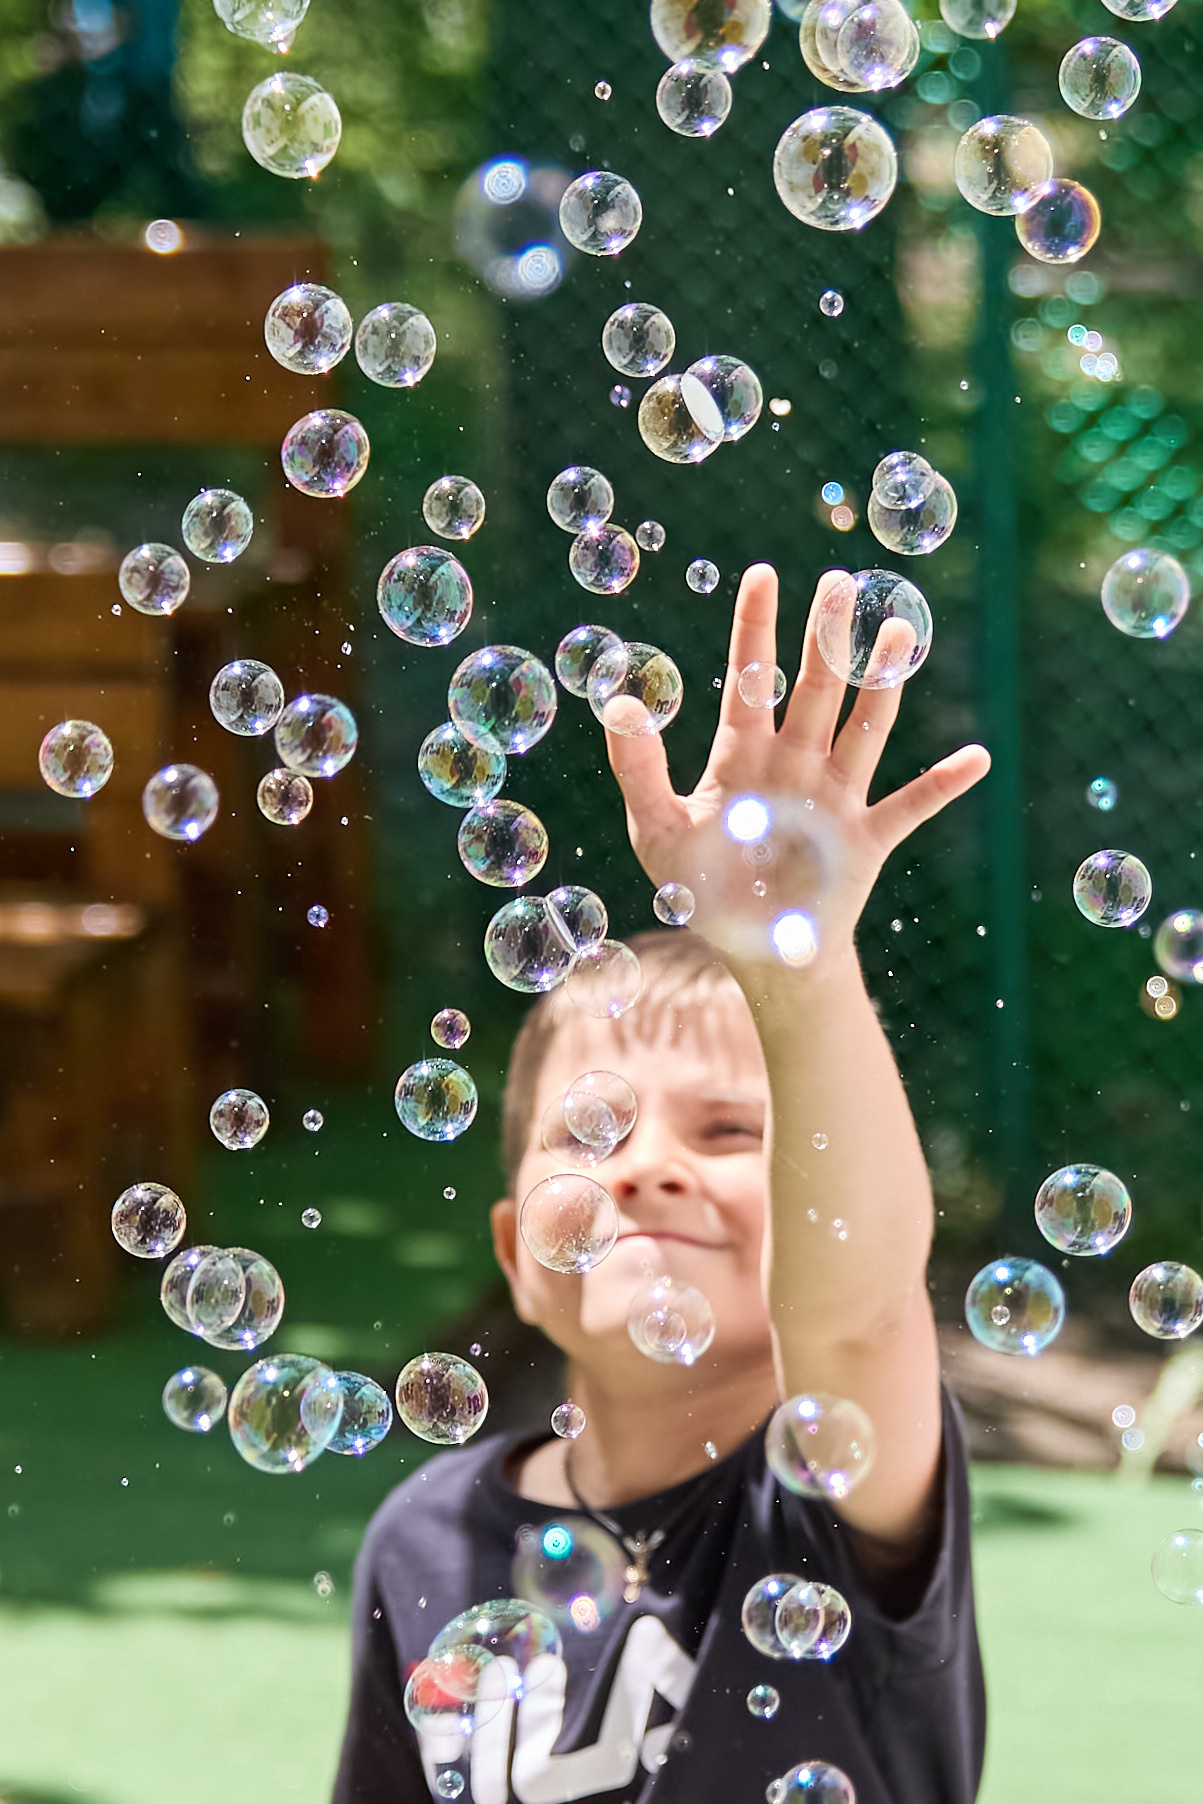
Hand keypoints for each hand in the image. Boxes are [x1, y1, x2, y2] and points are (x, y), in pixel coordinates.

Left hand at [604, 563, 990, 964]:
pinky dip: (943, 784)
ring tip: (899, 628)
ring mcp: (836, 798)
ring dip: (883, 681)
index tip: (762, 573)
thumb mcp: (657, 830)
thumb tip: (617, 701)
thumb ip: (637, 768)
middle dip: (827, 636)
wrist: (757, 953)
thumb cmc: (704, 892)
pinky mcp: (866, 839)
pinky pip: (911, 806)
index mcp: (744, 756)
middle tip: (840, 582)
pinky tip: (976, 757)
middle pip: (816, 688)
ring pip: (865, 727)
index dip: (756, 627)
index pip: (752, 677)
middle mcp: (796, 764)